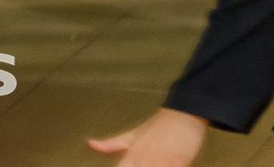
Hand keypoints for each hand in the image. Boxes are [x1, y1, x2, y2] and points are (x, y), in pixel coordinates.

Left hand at [88, 108, 207, 165]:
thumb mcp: (131, 135)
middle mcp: (144, 159)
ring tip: (152, 163)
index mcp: (131, 154)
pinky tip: (167, 165)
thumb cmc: (157, 126)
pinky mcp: (178, 161)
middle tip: (142, 163)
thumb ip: (110, 144)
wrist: (183, 112)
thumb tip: (90, 143)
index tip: (123, 166)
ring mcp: (161, 160)